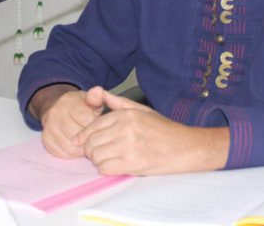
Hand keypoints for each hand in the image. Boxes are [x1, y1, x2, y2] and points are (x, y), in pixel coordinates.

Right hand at [31, 85, 103, 158]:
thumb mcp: (89, 98)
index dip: (96, 126)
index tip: (100, 127)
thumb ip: (97, 96)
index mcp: (69, 102)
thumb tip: (98, 92)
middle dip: (89, 139)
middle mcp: (56, 114)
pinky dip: (73, 154)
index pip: (86, 119)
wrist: (57, 108)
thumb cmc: (79, 106)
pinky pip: (63, 153)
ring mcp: (49, 127)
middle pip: (78, 135)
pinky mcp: (46, 140)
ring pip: (71, 147)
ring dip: (82, 149)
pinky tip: (78, 148)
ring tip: (88, 143)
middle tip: (95, 138)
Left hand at [74, 86, 229, 175]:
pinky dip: (105, 169)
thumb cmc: (164, 129)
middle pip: (91, 142)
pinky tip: (113, 166)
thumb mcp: (141, 109)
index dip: (83, 136)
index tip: (79, 142)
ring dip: (97, 160)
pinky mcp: (132, 163)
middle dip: (89, 149)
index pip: (93, 126)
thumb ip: (118, 102)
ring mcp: (128, 146)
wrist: (184, 147)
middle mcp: (125, 129)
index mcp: (125, 114)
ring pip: (96, 156)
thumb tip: (99, 93)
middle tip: (96, 152)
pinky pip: (105, 168)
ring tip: (106, 158)